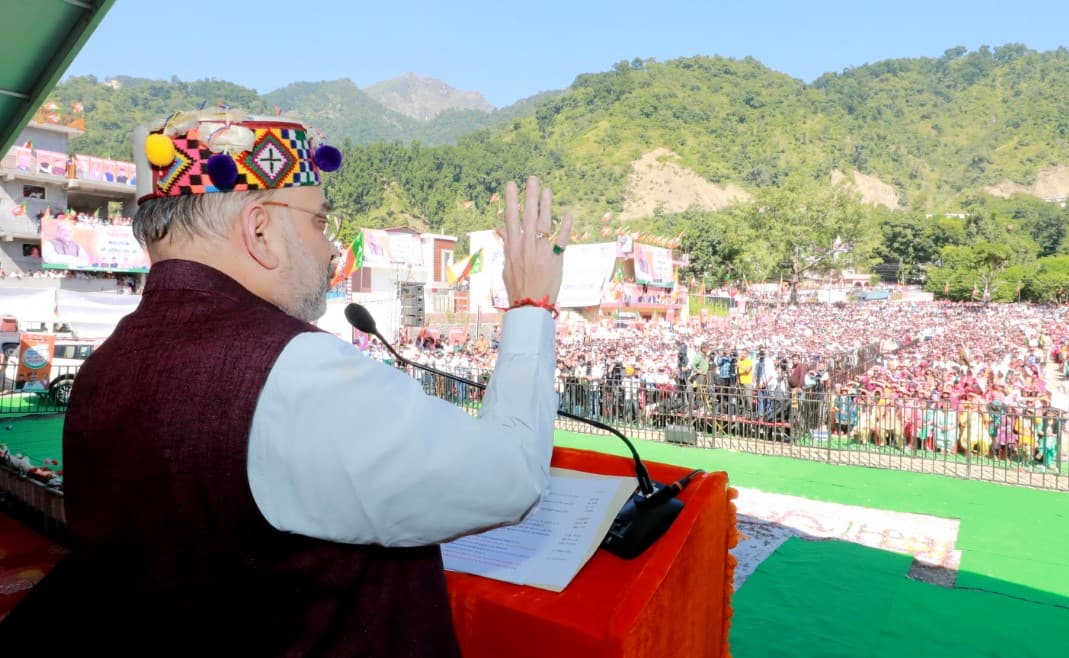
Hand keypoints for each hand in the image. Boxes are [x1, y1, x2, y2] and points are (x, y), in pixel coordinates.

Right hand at [499, 176, 573, 305]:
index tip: (511, 184)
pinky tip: (567, 214)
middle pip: (528, 216)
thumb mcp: (507, 265)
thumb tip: (500, 228)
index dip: (511, 200)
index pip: (511, 219)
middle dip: (530, 196)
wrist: (530, 305)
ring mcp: (541, 252)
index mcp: (513, 248)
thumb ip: (506, 244)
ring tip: (547, 190)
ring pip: (543, 224)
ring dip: (546, 206)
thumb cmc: (517, 286)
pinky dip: (564, 228)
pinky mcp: (555, 259)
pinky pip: (561, 241)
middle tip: (532, 179)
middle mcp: (526, 247)